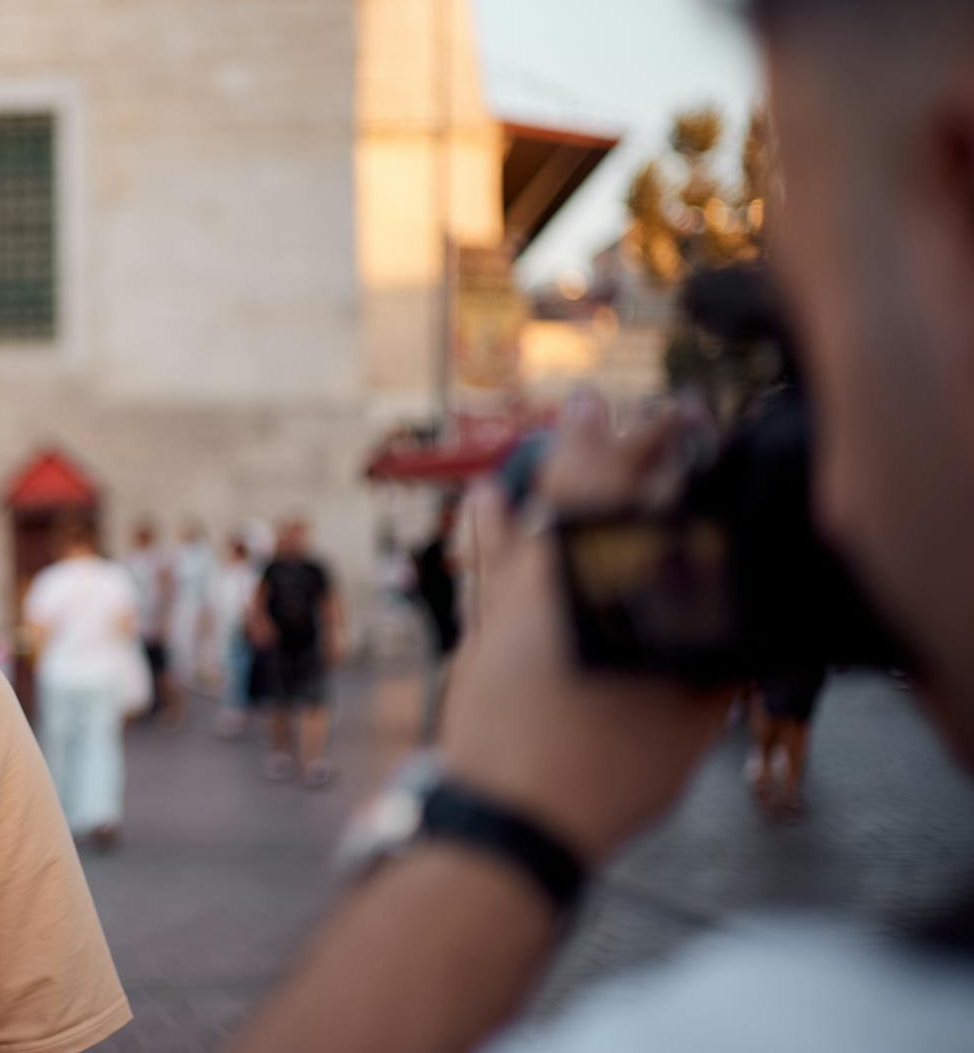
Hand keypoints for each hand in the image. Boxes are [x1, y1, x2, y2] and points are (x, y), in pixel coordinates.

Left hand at [440, 395, 734, 865]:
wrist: (509, 817)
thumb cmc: (605, 772)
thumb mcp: (691, 721)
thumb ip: (717, 663)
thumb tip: (745, 633)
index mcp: (616, 593)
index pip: (647, 501)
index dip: (664, 452)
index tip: (686, 418)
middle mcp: (558, 582)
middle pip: (589, 493)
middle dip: (616, 442)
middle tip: (634, 407)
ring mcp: (510, 602)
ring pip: (537, 513)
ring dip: (561, 462)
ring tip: (577, 416)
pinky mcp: (478, 631)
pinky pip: (483, 561)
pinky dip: (488, 525)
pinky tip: (486, 495)